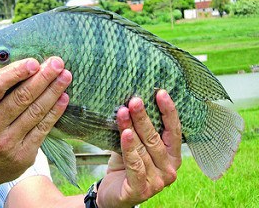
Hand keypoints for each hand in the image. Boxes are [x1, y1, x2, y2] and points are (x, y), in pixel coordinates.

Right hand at [0, 57, 71, 189]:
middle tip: (58, 63)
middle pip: (22, 97)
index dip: (15, 72)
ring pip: (36, 111)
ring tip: (66, 76)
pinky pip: (43, 128)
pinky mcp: (24, 154)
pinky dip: (55, 111)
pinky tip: (64, 98)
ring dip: (54, 91)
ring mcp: (8, 142)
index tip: (34, 62)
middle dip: (43, 77)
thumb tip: (28, 68)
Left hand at [97, 90, 181, 207]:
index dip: (168, 111)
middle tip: (134, 100)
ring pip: (143, 149)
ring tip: (123, 111)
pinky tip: (125, 133)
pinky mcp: (142, 190)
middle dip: (144, 117)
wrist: (113, 194)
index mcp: (172, 157)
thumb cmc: (126, 166)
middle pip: (156, 138)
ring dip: (132, 127)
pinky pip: (135, 164)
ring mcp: (158, 181)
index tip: (160, 93)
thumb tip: (132, 103)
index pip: (174, 131)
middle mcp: (169, 169)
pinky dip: (129, 148)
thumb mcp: (135, 146)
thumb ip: (139, 131)